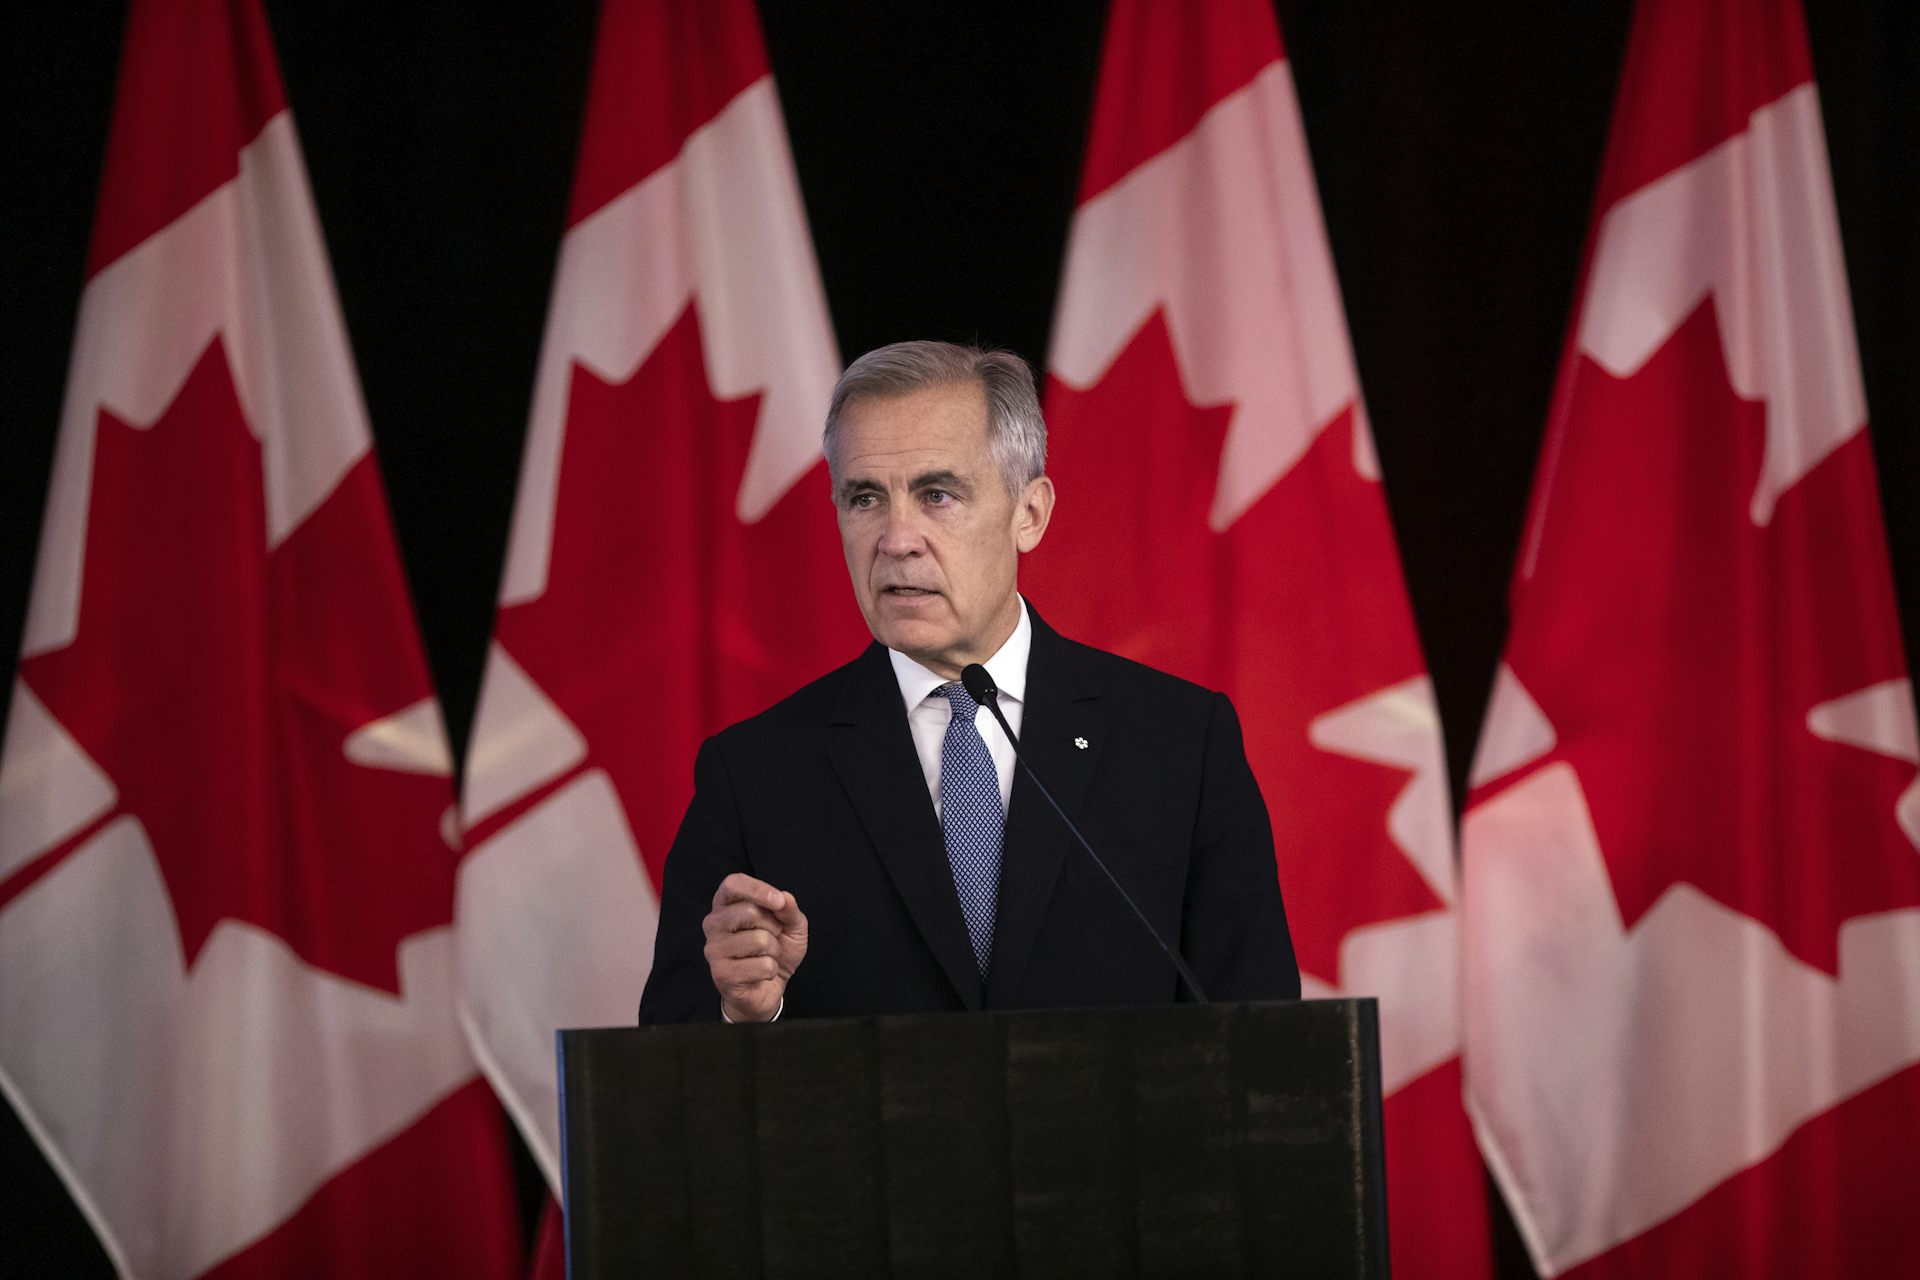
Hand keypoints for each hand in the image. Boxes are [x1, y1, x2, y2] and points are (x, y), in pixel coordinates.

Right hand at [702, 873, 807, 1022]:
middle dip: (773, 926)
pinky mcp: (721, 974)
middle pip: (749, 912)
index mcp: (726, 904)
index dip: (757, 889)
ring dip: (774, 951)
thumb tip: (784, 898)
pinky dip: (771, 970)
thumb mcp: (791, 925)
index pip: (732, 884)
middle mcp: (714, 924)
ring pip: (759, 940)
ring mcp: (714, 950)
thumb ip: (789, 909)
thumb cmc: (776, 950)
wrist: (770, 986)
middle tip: (773, 938)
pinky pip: (762, 965)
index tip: (779, 901)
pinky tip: (761, 973)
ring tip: (766, 956)